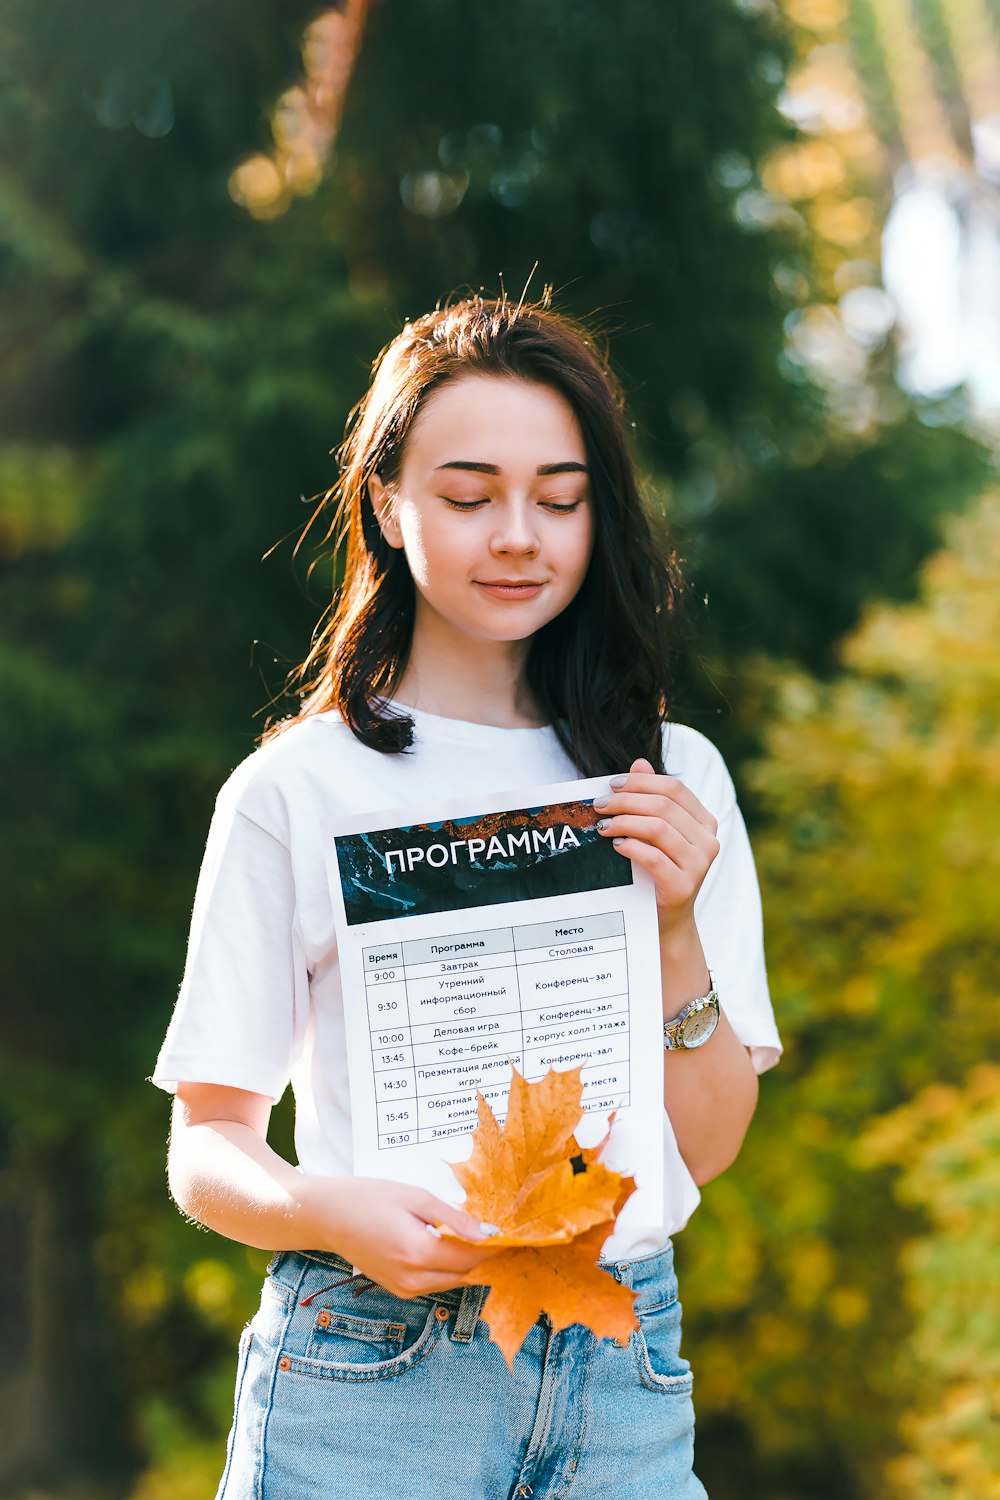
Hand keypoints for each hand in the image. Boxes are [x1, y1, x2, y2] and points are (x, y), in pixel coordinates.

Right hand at [306, 1176, 501, 1298]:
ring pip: (452, 1281)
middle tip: (500, 1231)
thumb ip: (454, 1218)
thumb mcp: (416, 1197)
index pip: (473, 1257)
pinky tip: (450, 1245)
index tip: (514, 1232)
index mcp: (419, 1253)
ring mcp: (405, 1289)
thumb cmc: (370, 1197)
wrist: (328, 1216)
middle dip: (485, 1255)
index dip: (496, 1246)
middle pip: (466, 1273)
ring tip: (477, 1235)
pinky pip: (435, 1282)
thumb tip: (489, 1233)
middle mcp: (413, 1279)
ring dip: (467, 1262)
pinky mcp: (399, 1290)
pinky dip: (448, 1268)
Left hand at [593, 757, 719, 939]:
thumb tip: (639, 763)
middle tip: (599, 805)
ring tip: (603, 826)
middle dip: (626, 801)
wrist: (666, 921)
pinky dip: (630, 846)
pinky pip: (652, 857)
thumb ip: (650, 798)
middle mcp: (708, 841)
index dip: (642, 782)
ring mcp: (699, 865)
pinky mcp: (683, 886)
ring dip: (624, 822)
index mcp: (705, 822)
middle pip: (663, 806)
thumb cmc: (658, 872)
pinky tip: (615, 845)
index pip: (675, 789)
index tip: (612, 784)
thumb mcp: (656, 833)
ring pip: (657, 828)